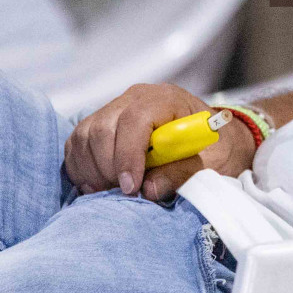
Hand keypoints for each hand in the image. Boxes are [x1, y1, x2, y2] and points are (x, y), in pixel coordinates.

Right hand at [64, 84, 259, 201]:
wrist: (213, 138)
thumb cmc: (216, 147)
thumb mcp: (213, 162)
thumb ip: (182, 172)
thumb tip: (149, 190)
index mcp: (165, 99)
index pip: (134, 119)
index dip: (128, 154)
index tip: (131, 187)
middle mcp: (135, 98)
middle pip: (103, 128)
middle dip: (108, 167)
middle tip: (124, 194)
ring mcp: (114, 109)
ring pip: (85, 136)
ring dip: (93, 170)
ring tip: (112, 191)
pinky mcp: (99, 124)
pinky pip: (76, 144)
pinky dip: (81, 168)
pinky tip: (99, 185)